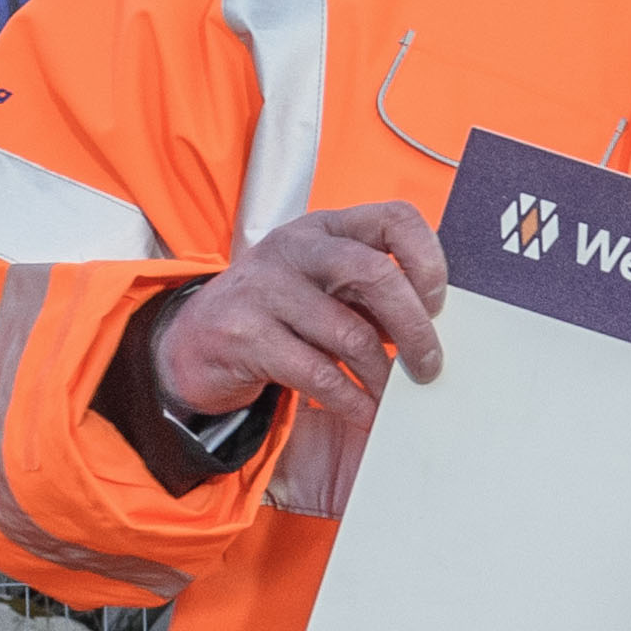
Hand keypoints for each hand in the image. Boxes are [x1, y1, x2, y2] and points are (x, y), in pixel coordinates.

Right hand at [146, 206, 449, 432]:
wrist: (193, 342)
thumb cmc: (276, 312)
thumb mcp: (322, 286)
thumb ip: (370, 292)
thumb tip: (433, 327)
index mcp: (325, 228)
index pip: (394, 218)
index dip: (428, 259)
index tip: (437, 303)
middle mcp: (296, 249)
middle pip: (376, 273)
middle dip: (414, 326)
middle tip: (429, 364)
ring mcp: (266, 289)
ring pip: (350, 333)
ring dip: (383, 375)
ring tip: (394, 398)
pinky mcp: (246, 335)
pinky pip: (317, 373)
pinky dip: (351, 400)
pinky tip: (364, 413)